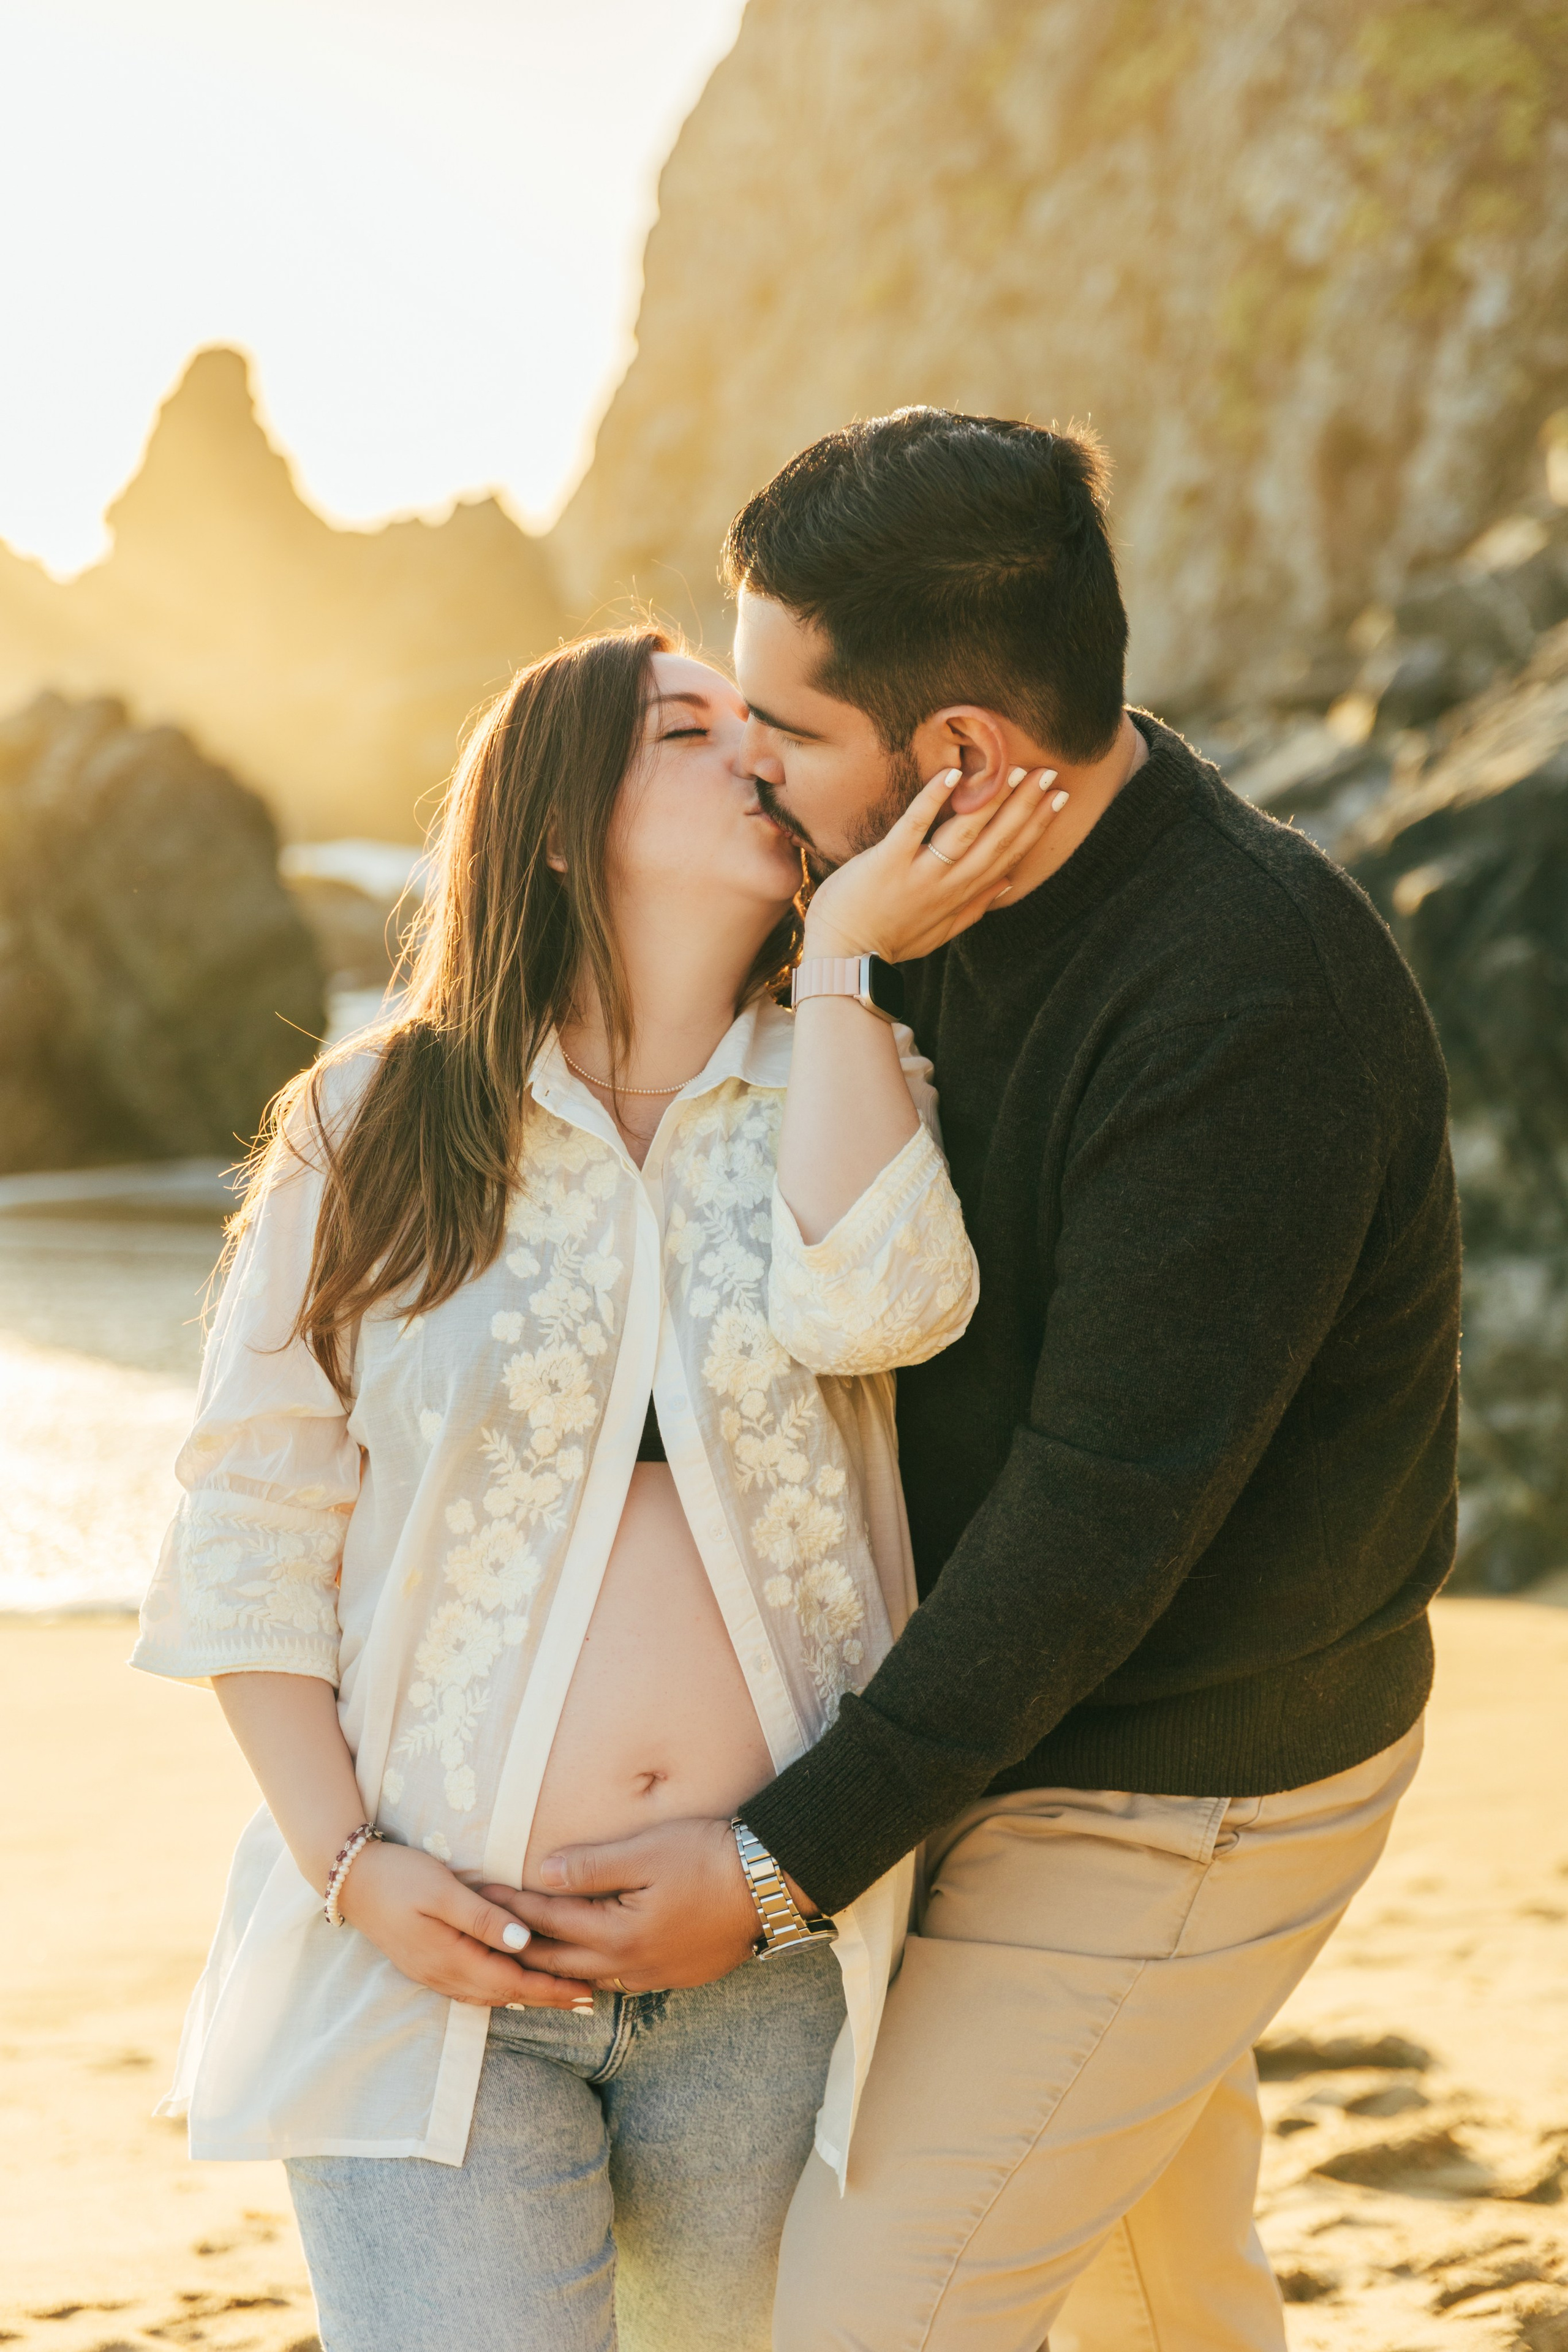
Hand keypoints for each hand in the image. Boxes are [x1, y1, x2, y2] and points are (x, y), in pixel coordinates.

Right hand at [338, 1840, 595, 2008]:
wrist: (350, 1879)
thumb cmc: (399, 1876)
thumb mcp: (442, 1890)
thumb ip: (482, 1917)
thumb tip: (523, 1940)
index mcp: (451, 1959)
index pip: (513, 1983)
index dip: (552, 1989)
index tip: (587, 1991)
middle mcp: (444, 1975)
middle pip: (506, 1995)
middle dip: (547, 1998)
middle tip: (588, 1999)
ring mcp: (433, 1973)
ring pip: (489, 1995)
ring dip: (526, 1996)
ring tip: (560, 1995)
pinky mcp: (427, 1964)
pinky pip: (472, 1988)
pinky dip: (500, 1990)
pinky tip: (512, 1986)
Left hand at [479, 1816, 762, 1992]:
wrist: (768, 1884)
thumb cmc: (707, 1857)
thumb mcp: (645, 1851)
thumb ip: (591, 1866)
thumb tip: (542, 1872)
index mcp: (617, 1934)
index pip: (548, 1920)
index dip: (510, 1906)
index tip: (477, 1895)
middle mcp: (630, 1965)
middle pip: (558, 1963)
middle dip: (517, 1946)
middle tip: (483, 1935)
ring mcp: (653, 1976)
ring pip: (586, 1980)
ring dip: (552, 1969)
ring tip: (521, 1958)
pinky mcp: (673, 1976)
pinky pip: (618, 1983)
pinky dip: (590, 1974)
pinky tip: (584, 1969)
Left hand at [802, 764, 1064, 961]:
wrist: (844, 961)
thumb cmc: (887, 943)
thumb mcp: (939, 933)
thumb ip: (974, 908)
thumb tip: (1007, 883)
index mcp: (961, 897)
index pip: (1008, 855)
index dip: (1035, 827)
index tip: (1058, 799)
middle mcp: (946, 885)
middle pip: (995, 841)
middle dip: (1025, 806)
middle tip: (1048, 773)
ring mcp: (918, 873)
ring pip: (965, 832)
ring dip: (992, 800)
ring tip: (1015, 771)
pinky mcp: (887, 862)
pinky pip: (914, 824)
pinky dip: (934, 799)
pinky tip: (953, 774)